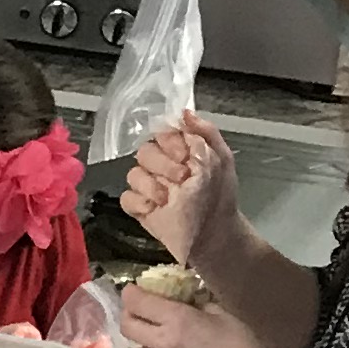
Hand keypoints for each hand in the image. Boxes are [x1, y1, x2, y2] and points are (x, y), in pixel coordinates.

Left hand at [121, 286, 273, 347]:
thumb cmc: (239, 341)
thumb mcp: (220, 312)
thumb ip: (196, 304)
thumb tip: (183, 300)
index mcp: (178, 319)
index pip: (138, 303)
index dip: (130, 294)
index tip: (132, 291)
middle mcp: (164, 342)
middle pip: (127, 327)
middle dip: (129, 317)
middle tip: (139, 314)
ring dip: (144, 346)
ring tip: (157, 345)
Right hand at [122, 109, 237, 267]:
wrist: (214, 234)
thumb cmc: (220, 197)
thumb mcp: (222, 159)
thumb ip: (207, 132)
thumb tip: (185, 113)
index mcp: (180, 151)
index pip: (162, 133)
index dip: (170, 143)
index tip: (185, 156)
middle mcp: (162, 165)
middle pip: (144, 151)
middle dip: (163, 165)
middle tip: (182, 179)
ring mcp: (149, 186)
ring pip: (133, 174)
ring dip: (151, 185)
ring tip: (168, 198)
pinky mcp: (139, 207)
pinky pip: (126, 197)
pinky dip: (139, 202)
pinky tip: (154, 208)